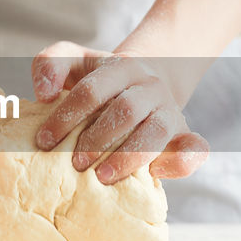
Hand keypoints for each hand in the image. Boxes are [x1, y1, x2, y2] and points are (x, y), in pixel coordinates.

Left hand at [30, 42, 208, 183]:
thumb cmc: (98, 81)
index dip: (65, 117)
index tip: (44, 141)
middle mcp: (149, 87)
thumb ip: (50, 64)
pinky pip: (195, 149)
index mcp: (120, 67)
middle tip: (75, 163)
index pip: (91, 90)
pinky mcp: (185, 134)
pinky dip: (179, 164)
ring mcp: (170, 111)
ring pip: (157, 131)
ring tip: (103, 177)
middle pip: (125, 110)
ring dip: (128, 156)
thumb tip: (44, 94)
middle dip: (97, 139)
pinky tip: (155, 174)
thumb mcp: (73, 63)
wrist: (145, 82)